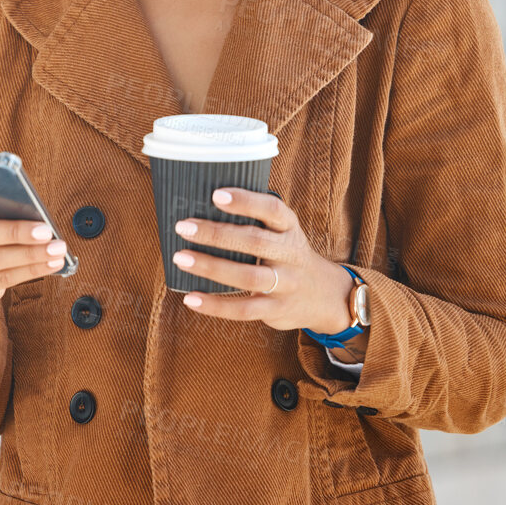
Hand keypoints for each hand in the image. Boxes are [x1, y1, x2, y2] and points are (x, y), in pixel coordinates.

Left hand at [171, 187, 355, 333]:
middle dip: (216, 233)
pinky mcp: (276, 309)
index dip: (246, 201)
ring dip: (211, 267)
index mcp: (290, 229)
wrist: (324, 295)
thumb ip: (254, 221)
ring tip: (180, 258)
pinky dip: (215, 306)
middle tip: (183, 227)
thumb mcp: (282, 233)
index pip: (272, 209)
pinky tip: (191, 299)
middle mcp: (290, 254)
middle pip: (254, 241)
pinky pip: (243, 309)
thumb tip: (201, 206)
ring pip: (248, 276)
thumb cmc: (287, 255)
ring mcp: (285, 284)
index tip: (216, 195)